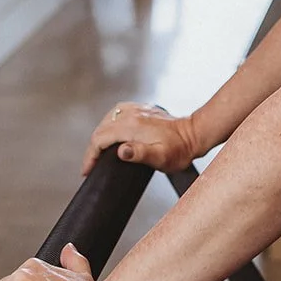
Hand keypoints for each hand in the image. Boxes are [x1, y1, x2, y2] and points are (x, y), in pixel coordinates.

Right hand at [82, 102, 198, 175]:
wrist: (194, 135)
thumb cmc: (179, 150)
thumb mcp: (160, 157)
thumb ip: (139, 154)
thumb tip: (120, 151)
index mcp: (132, 126)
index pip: (100, 139)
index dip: (90, 156)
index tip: (87, 171)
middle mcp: (132, 114)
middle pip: (101, 129)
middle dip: (93, 148)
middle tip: (90, 166)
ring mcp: (137, 110)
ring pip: (107, 120)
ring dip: (100, 135)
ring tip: (98, 153)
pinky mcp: (142, 109)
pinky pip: (118, 113)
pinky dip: (109, 124)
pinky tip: (111, 133)